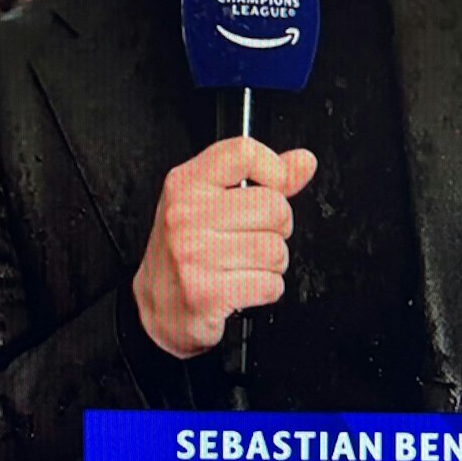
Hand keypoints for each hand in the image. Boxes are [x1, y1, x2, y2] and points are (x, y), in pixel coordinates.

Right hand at [131, 137, 317, 359]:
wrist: (158, 308)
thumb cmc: (186, 253)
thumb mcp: (210, 204)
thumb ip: (261, 180)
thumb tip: (303, 161)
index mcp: (185, 184)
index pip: (243, 152)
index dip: (273, 169)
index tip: (272, 187)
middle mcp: (185, 215)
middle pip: (273, 205)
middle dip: (276, 228)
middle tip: (250, 238)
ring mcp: (194, 253)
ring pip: (275, 249)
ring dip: (271, 264)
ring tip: (244, 264)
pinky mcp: (206, 292)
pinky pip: (269, 284)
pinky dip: (265, 289)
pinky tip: (241, 285)